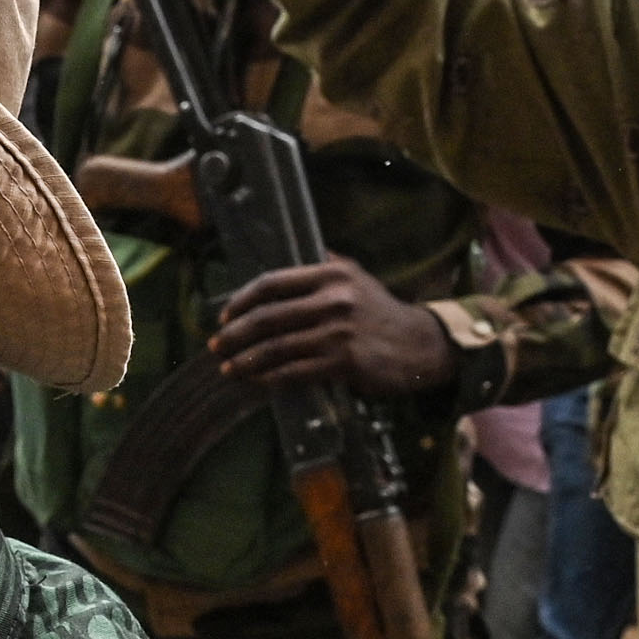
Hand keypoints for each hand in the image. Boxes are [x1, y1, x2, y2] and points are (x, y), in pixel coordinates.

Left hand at [212, 257, 452, 397]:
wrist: (421, 345)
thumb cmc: (383, 312)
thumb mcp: (357, 278)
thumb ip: (325, 266)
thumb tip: (292, 256)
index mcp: (331, 274)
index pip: (273, 282)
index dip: (242, 299)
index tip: (224, 314)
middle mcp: (333, 300)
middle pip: (268, 316)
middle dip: (235, 333)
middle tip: (216, 345)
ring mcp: (338, 332)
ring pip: (277, 347)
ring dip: (246, 360)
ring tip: (229, 368)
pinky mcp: (344, 361)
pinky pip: (295, 371)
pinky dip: (270, 377)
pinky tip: (257, 381)